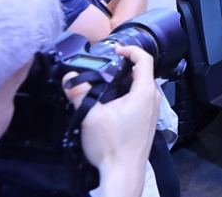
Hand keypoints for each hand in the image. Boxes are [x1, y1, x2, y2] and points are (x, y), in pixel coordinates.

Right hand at [63, 46, 159, 196]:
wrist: (123, 173)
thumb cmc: (111, 146)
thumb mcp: (90, 117)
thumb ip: (79, 93)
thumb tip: (68, 78)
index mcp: (144, 92)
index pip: (145, 60)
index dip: (131, 50)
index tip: (116, 49)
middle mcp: (153, 99)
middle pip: (144, 72)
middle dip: (126, 65)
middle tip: (107, 65)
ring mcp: (153, 111)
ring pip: (143, 86)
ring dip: (127, 81)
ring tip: (107, 83)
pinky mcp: (149, 121)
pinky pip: (142, 99)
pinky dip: (130, 93)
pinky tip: (112, 102)